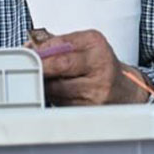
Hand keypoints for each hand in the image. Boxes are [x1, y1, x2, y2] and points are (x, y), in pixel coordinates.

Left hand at [29, 28, 150, 105]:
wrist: (125, 90)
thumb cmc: (99, 65)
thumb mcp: (84, 45)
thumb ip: (57, 44)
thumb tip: (29, 49)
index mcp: (96, 46)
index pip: (62, 47)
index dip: (40, 52)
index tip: (28, 54)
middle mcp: (100, 67)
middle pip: (60, 67)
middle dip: (41, 68)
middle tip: (29, 69)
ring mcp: (97, 91)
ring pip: (57, 88)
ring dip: (46, 85)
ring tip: (48, 80)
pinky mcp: (91, 110)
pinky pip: (62, 104)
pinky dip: (55, 98)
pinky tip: (60, 93)